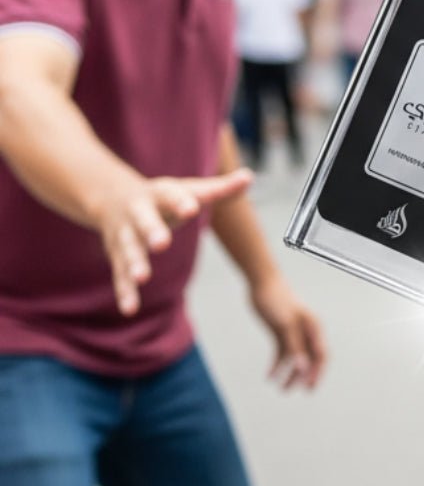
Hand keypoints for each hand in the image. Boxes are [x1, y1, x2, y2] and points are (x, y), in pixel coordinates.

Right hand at [96, 169, 252, 316]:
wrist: (113, 198)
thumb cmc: (165, 197)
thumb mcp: (189, 189)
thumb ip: (219, 188)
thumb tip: (249, 177)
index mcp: (160, 194)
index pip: (171, 195)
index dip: (181, 203)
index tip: (192, 209)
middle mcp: (139, 214)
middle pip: (145, 221)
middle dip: (152, 231)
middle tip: (162, 243)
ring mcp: (126, 236)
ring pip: (129, 249)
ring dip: (135, 263)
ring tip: (143, 277)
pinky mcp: (118, 258)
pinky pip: (120, 276)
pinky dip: (125, 292)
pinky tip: (130, 309)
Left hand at [250, 273, 326, 390]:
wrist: (261, 282)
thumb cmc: (276, 298)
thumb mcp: (285, 325)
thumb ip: (294, 347)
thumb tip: (301, 368)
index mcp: (313, 327)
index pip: (320, 354)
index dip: (316, 372)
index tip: (309, 387)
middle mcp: (306, 331)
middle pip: (310, 358)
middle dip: (305, 376)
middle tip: (300, 391)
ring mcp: (294, 332)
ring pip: (296, 358)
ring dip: (290, 374)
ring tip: (281, 388)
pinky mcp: (281, 332)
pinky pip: (282, 353)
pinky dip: (277, 365)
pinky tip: (269, 376)